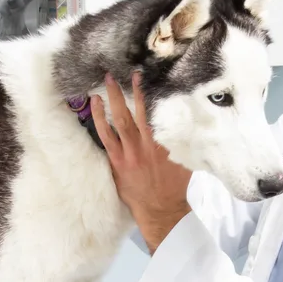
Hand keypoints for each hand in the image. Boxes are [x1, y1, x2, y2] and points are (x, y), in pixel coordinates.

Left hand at [90, 72, 192, 253]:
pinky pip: (106, 136)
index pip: (158, 112)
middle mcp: (148, 144)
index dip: (152, 94)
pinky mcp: (117, 161)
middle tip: (128, 71)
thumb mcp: (186, 160)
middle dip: (133, 89)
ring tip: (107, 80)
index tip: (149, 77)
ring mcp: (130, 152)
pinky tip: (95, 105)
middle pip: (138, 110)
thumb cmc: (175, 186)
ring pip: (120, 120)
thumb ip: (183, 140)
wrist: (162, 210)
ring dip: (113, 98)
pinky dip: (100, 119)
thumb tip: (187, 121)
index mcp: (165, 142)